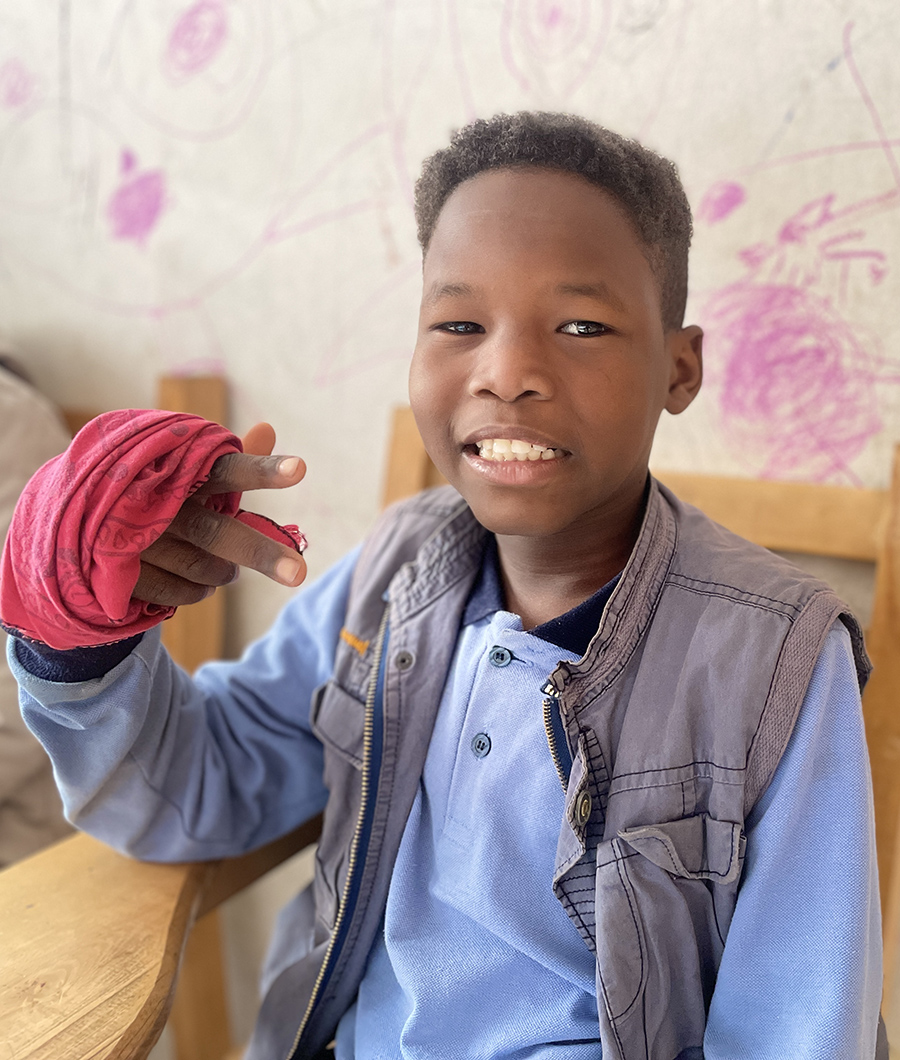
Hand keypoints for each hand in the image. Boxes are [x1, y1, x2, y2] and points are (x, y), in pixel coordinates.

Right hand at [132, 422, 306, 606]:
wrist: (80, 516)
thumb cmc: (156, 489)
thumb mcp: (190, 471)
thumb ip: (234, 460)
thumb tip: (268, 428)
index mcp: (179, 469)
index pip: (225, 468)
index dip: (261, 469)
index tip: (300, 469)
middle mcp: (155, 500)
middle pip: (216, 532)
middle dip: (259, 552)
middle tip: (296, 572)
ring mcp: (132, 536)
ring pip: (200, 566)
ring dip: (222, 573)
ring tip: (228, 571)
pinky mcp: (116, 570)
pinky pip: (177, 591)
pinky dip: (197, 591)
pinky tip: (201, 585)